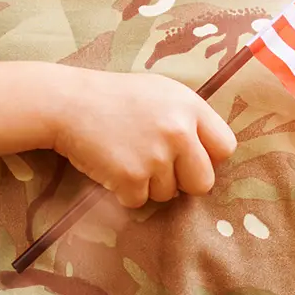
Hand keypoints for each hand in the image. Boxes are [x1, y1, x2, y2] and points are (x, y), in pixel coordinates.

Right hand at [51, 69, 236, 208]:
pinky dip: (124, 192)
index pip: (225, 147)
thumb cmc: (116, 98)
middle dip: (183, 182)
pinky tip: (112, 166)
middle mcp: (179, 131)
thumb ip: (189, 118)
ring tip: (128, 157)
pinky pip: (139, 201)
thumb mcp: (162, 93)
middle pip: (203, 182)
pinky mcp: (131, 176)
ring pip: (168, 195)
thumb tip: (211, 154)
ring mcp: (156, 155)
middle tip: (159, 168)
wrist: (69, 103)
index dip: (208, 157)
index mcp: (191, 106)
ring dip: (149, 185)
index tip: (190, 158)